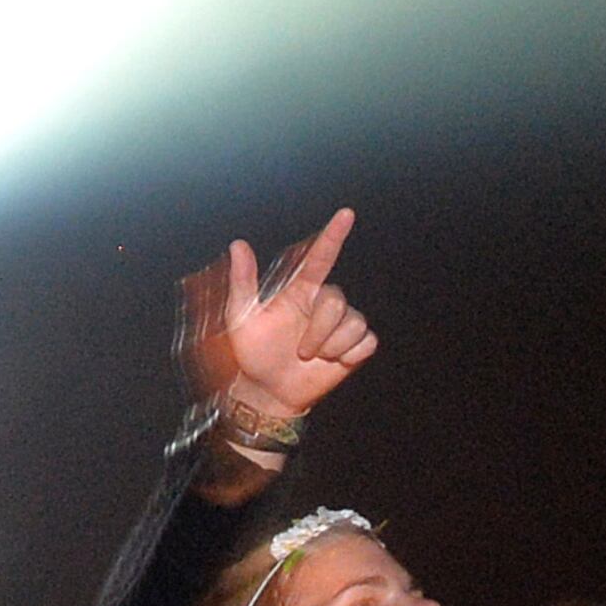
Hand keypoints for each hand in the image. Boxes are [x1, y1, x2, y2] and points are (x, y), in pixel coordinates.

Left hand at [182, 208, 376, 430]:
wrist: (268, 391)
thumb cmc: (253, 352)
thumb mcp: (241, 317)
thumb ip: (243, 281)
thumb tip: (238, 244)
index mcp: (299, 292)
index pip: (320, 258)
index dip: (332, 236)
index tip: (345, 214)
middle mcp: (322, 304)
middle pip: (337, 300)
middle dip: (318, 330)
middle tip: (300, 350)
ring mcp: (340, 326)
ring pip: (353, 323)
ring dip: (331, 346)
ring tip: (313, 357)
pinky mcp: (354, 348)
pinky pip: (366, 342)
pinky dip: (350, 355)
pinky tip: (333, 362)